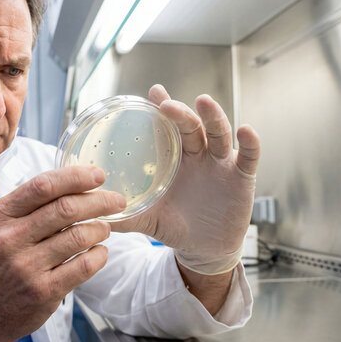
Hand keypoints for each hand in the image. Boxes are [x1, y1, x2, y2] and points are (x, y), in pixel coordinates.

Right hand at [0, 166, 125, 341]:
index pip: (43, 186)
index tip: (98, 175)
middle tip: (116, 200)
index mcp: (0, 216)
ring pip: (79, 236)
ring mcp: (26, 267)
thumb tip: (72, 183)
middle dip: (99, 201)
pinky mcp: (43, 291)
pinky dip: (99, 255)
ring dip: (100, 228)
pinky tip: (99, 252)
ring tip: (104, 228)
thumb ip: (27, 206)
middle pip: (66, 208)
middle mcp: (10, 239)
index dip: (75, 177)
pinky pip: (84, 266)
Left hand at [112, 84, 259, 274]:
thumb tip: (90, 215)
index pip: (168, 127)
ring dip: (213, 116)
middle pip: (191, 126)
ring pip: (218, 134)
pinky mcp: (241, 177)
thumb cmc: (174, 226)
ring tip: (203, 101)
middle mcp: (198, 155)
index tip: (153, 92)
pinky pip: (248, 157)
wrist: (202, 249)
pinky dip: (250, 143)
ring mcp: (220, 163)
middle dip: (181, 113)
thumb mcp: (147, 219)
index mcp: (174, 158)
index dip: (163, 107)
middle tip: (167, 104)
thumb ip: (123, 215)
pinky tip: (246, 130)